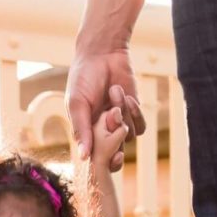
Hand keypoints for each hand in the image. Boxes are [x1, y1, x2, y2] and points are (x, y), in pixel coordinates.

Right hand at [66, 47, 145, 170]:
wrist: (103, 54)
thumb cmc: (84, 78)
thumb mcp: (77, 104)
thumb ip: (81, 130)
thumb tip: (84, 158)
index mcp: (86, 132)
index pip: (95, 158)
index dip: (103, 162)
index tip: (109, 157)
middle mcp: (103, 131)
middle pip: (114, 153)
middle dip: (116, 145)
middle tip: (114, 129)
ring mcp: (119, 123)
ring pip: (128, 137)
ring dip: (123, 117)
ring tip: (114, 92)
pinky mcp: (134, 113)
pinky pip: (139, 126)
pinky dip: (135, 113)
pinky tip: (127, 96)